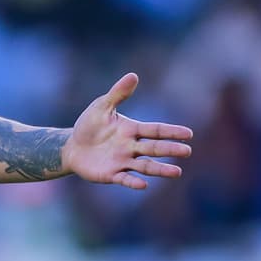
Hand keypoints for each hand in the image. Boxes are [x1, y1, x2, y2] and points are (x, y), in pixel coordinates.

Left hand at [62, 73, 192, 189]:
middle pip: (155, 148)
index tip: (188, 134)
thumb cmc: (89, 126)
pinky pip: (124, 179)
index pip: (156, 130)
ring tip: (177, 172)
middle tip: (187, 151)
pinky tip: (143, 185)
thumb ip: (117, 94)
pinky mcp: (111, 174)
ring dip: (160, 169)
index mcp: (132, 130)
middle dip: (170, 149)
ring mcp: (123, 162)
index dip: (172, 132)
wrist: (72, 147)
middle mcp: (132, 147)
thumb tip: (133, 75)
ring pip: (146, 166)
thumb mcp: (101, 107)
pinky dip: (133, 182)